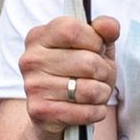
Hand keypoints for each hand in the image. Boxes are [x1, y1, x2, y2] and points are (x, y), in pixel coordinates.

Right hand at [15, 14, 124, 139]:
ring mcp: (32, 86)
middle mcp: (30, 59)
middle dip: (104, 72)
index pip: (72, 30)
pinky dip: (96, 112)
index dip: (94, 41)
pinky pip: (84, 112)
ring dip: (102, 94)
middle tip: (99, 76)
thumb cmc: (78, 75)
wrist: (56, 113)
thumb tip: (109, 26)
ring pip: (89, 90)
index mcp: (39, 36)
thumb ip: (104, 32)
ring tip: (94, 93)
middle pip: (87, 62)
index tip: (96, 48)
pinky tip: (89, 109)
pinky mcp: (40, 111)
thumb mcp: (95, 48)